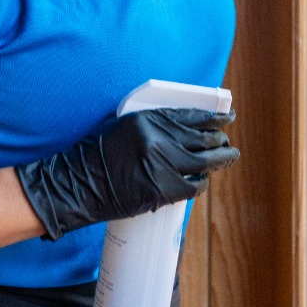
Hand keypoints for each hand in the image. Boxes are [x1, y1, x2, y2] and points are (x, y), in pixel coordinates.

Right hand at [17, 106, 239, 239]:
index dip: (213, 119)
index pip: (191, 116)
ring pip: (205, 162)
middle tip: (228, 143)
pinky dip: (200, 183)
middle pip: (203, 139)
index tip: (226, 119)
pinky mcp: (162, 190)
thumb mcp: (124, 129)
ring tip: (229, 157)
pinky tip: (202, 180)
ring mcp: (162, 165)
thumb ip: (152, 129)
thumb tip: (183, 134)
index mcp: (148, 120)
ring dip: (221, 160)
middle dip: (221, 140)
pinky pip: (193, 185)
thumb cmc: (96, 156)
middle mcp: (158, 139)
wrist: (77, 184)